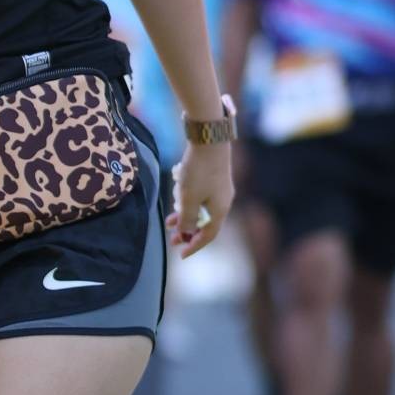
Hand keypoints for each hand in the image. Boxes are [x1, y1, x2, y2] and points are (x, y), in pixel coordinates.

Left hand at [172, 139, 234, 254]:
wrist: (210, 140)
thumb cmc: (199, 172)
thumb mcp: (189, 199)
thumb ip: (187, 219)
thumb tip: (186, 232)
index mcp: (220, 211)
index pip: (208, 236)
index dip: (194, 246)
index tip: (181, 255)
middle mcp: (224, 202)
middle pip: (206, 224)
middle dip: (188, 233)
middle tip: (173, 240)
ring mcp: (221, 189)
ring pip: (202, 211)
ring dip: (187, 218)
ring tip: (170, 222)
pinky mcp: (215, 178)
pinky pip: (202, 199)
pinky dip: (190, 205)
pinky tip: (178, 201)